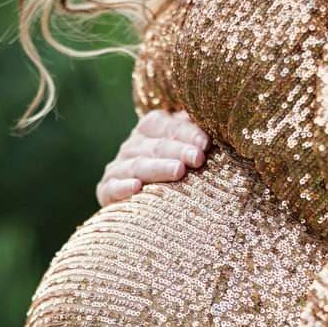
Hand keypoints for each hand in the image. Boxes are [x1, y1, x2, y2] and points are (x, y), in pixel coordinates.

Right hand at [95, 109, 209, 206]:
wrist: (143, 205)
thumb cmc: (176, 170)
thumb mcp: (187, 148)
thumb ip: (197, 134)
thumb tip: (221, 121)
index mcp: (151, 128)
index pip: (168, 126)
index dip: (187, 133)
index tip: (206, 143)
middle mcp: (132, 145)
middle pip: (157, 146)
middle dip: (179, 151)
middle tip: (198, 159)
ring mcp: (118, 167)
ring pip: (138, 165)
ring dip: (158, 168)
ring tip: (178, 171)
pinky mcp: (106, 190)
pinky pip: (112, 188)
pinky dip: (123, 187)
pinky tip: (136, 188)